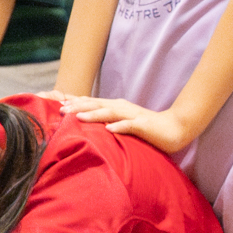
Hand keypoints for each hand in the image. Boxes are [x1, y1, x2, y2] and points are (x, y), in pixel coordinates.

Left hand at [61, 96, 191, 153]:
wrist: (176, 128)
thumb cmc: (148, 129)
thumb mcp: (124, 124)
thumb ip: (108, 123)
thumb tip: (89, 128)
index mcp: (116, 107)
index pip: (92, 103)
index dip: (75, 102)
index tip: (57, 104)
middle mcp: (122, 108)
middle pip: (97, 104)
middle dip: (78, 106)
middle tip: (60, 109)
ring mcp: (133, 115)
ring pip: (110, 112)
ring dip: (94, 114)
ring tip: (78, 117)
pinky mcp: (144, 125)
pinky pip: (130, 125)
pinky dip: (119, 126)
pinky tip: (109, 130)